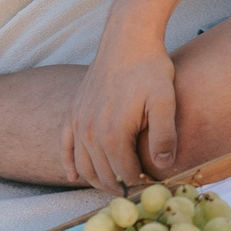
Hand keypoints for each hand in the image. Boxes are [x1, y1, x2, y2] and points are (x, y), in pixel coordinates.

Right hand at [64, 28, 180, 194]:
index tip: (155, 188)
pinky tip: (74, 176)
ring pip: (84, 167)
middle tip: (138, 191)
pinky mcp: (73, 113)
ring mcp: (78, 123)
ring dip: (98, 181)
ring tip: (117, 186)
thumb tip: (164, 167)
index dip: (141, 186)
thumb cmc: (150, 69)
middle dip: (121, 187)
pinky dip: (69, 164)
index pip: (125, 175)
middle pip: (103, 175)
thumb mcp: (164, 101)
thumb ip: (164, 136)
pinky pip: (65, 147)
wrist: (126, 39)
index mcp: (112, 134)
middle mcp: (90, 133)